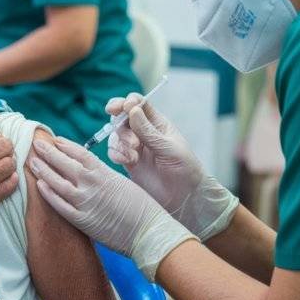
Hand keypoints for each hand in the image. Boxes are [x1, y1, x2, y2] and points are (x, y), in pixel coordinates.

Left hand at [29, 137, 194, 279]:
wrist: (149, 231)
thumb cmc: (140, 207)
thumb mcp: (121, 182)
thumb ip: (103, 175)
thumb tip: (88, 171)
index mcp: (104, 172)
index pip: (79, 153)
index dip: (64, 145)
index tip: (54, 140)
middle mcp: (92, 184)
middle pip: (64, 163)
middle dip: (48, 152)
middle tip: (35, 144)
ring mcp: (85, 202)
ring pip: (57, 182)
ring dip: (43, 171)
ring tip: (32, 162)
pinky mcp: (82, 221)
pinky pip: (59, 205)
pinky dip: (48, 194)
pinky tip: (39, 186)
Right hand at [107, 95, 239, 240]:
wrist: (184, 197)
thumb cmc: (185, 169)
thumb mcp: (169, 148)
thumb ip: (148, 131)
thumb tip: (132, 109)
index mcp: (157, 123)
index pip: (138, 104)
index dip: (128, 102)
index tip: (123, 107)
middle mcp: (144, 132)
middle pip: (122, 118)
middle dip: (121, 125)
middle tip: (133, 142)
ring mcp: (134, 147)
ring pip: (116, 135)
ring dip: (120, 142)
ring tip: (133, 155)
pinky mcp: (128, 162)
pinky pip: (114, 151)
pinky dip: (115, 154)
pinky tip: (126, 162)